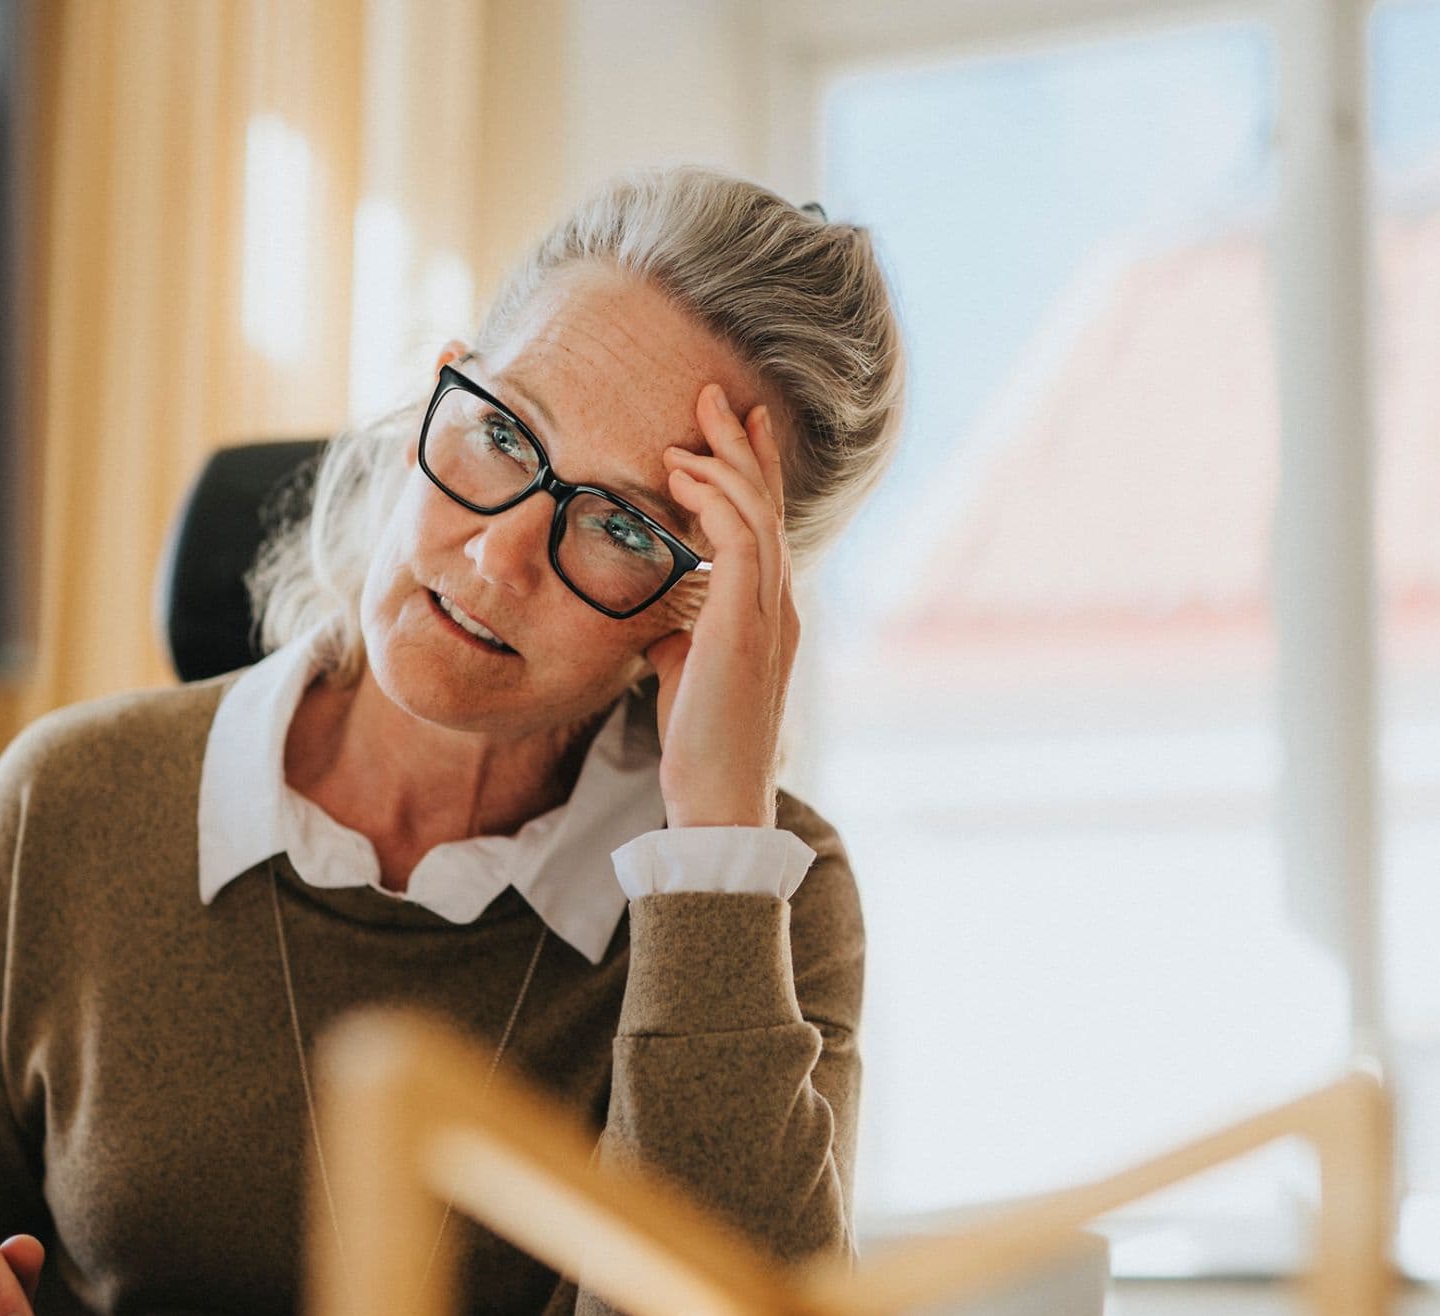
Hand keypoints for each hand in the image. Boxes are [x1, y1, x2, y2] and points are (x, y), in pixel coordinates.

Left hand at [646, 382, 797, 828]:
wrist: (719, 795)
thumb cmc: (701, 741)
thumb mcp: (685, 671)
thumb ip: (681, 633)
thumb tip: (659, 616)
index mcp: (771, 612)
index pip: (764, 525)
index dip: (753, 471)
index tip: (733, 427)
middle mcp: (780, 604)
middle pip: (766, 505)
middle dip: (742, 446)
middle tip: (716, 395)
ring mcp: (769, 614)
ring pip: (756, 514)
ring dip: (724, 461)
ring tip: (693, 422)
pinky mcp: (747, 627)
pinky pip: (737, 543)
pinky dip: (714, 501)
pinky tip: (682, 477)